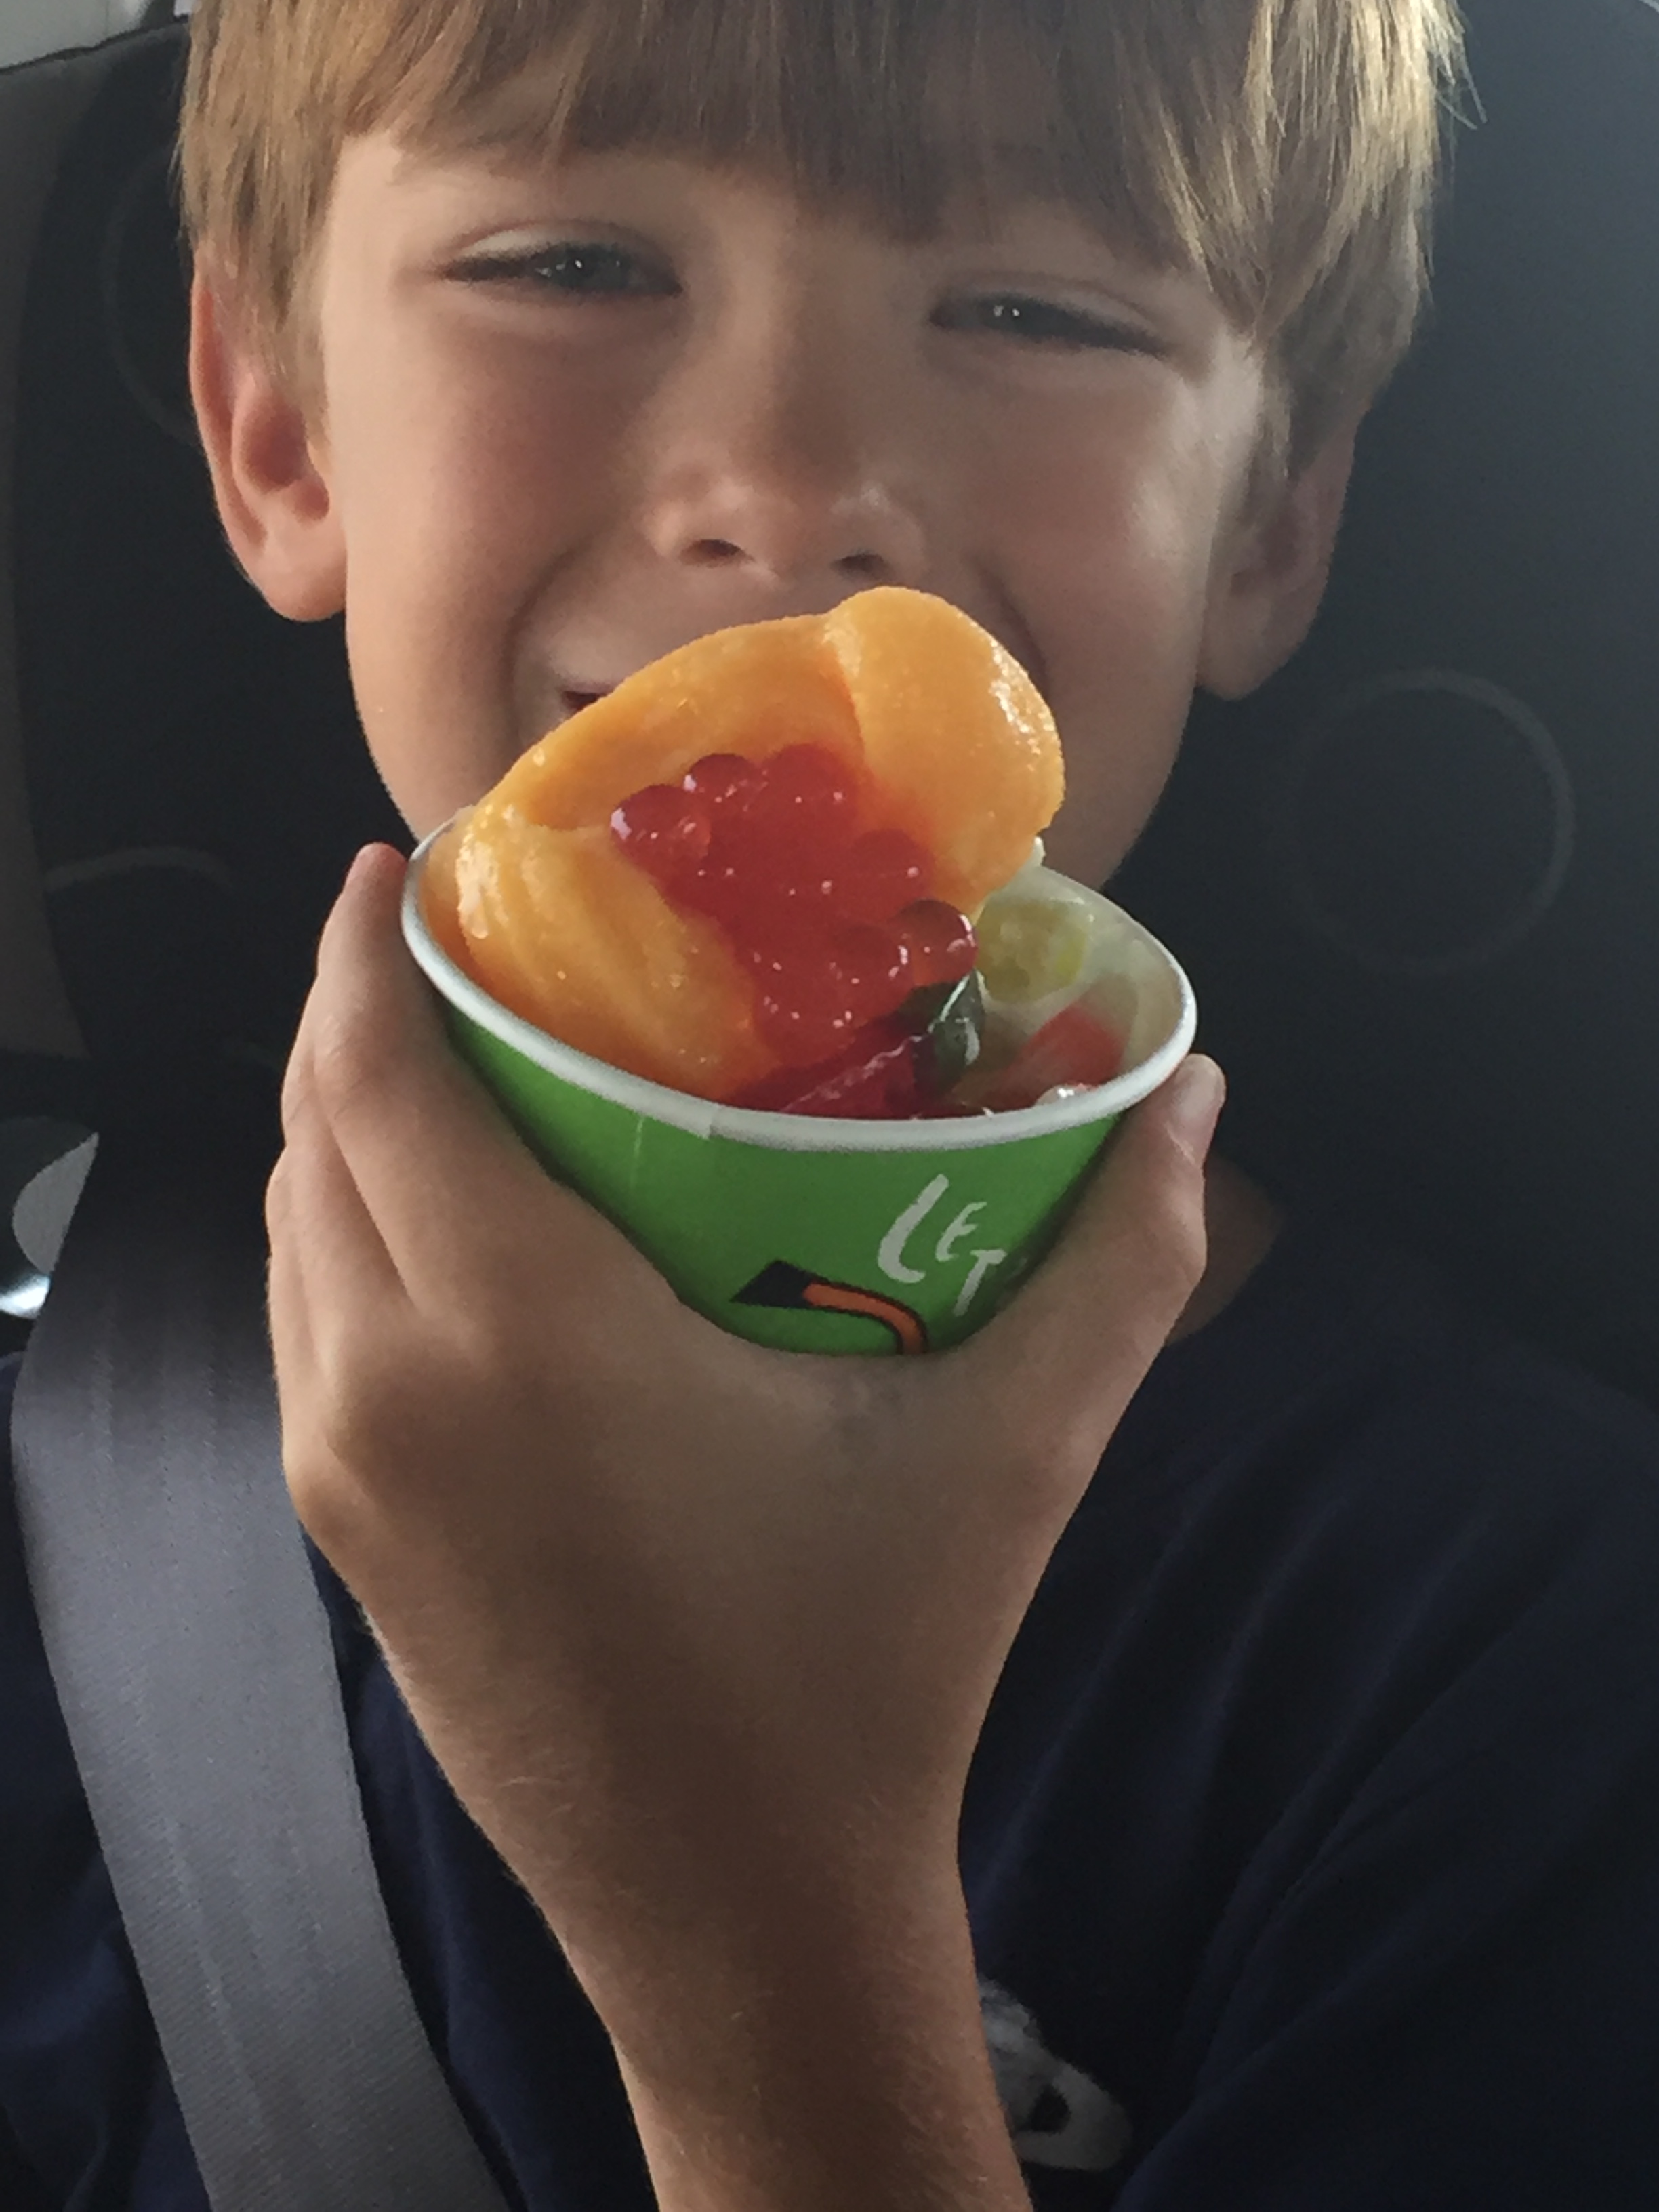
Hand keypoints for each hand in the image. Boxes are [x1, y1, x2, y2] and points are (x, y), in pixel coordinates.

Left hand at [267, 845, 1221, 2199]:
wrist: (745, 1916)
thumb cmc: (871, 1671)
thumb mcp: (1009, 1452)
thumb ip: (1117, 1259)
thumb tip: (1191, 1092)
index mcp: (513, 1334)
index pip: (372, 1074)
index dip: (363, 945)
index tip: (407, 858)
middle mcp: (382, 1389)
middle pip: (313, 1132)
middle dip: (357, 1011)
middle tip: (469, 941)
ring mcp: (339, 1475)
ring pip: (294, 1231)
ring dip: (343, 1121)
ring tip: (455, 1058)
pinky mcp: (342, 1542)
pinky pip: (305, 1325)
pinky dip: (343, 1231)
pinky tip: (445, 1223)